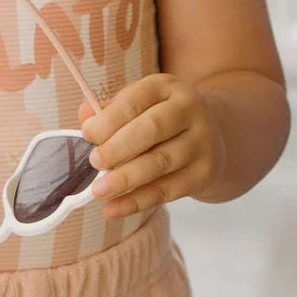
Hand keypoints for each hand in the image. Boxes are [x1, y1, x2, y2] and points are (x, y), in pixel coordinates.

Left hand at [77, 73, 225, 218]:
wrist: (212, 134)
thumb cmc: (160, 118)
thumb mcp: (139, 104)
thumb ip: (109, 110)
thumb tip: (84, 115)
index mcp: (166, 87)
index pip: (136, 100)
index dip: (108, 119)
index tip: (86, 134)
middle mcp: (189, 110)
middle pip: (152, 129)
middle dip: (118, 147)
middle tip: (94, 162)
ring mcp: (202, 141)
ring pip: (161, 162)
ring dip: (126, 178)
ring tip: (99, 190)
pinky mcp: (205, 172)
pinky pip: (168, 190)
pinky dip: (137, 201)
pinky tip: (113, 208)